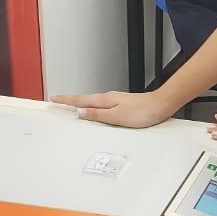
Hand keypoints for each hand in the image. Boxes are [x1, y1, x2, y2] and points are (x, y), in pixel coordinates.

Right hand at [50, 89, 174, 127]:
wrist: (161, 105)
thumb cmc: (143, 112)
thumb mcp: (117, 117)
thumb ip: (98, 115)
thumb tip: (80, 113)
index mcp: (105, 101)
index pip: (81, 101)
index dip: (67, 100)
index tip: (55, 98)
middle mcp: (109, 98)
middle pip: (85, 99)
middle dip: (70, 101)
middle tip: (58, 100)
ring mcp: (116, 100)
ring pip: (94, 101)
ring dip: (82, 103)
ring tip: (72, 106)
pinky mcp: (122, 104)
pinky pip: (102, 104)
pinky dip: (94, 106)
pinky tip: (96, 110)